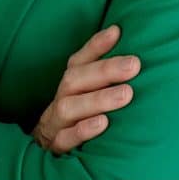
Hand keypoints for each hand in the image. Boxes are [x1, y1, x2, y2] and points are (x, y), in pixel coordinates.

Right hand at [32, 25, 139, 155]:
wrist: (44, 148)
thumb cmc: (76, 114)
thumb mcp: (85, 90)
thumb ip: (100, 65)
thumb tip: (117, 31)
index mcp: (69, 84)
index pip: (79, 60)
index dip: (96, 45)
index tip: (118, 32)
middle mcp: (60, 99)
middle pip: (74, 79)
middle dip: (105, 71)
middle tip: (134, 65)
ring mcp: (56, 123)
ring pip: (69, 107)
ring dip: (98, 99)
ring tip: (126, 94)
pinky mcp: (56, 147)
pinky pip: (65, 139)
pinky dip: (83, 131)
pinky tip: (103, 123)